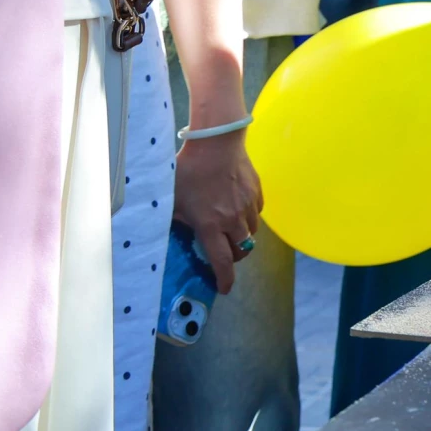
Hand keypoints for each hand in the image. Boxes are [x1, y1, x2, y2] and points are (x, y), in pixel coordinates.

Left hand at [172, 132, 263, 294]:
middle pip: (242, 252)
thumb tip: (176, 234)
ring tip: (230, 230)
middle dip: (233, 258)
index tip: (224, 288)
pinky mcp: (257, 193)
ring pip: (251, 234)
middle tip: (223, 254)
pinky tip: (237, 208)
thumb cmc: (189, 170)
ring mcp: (248, 206)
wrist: (216, 142)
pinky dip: (249, 218)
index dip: (225, 280)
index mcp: (210, 226)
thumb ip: (176, 220)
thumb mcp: (173, 199)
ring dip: (242, 238)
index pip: (222, 262)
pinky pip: (256, 214)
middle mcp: (233, 221)